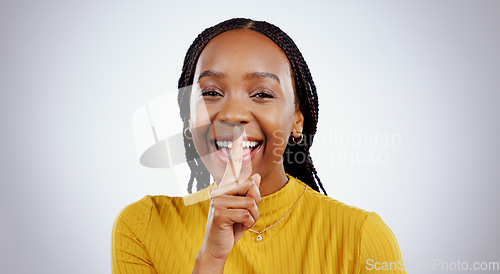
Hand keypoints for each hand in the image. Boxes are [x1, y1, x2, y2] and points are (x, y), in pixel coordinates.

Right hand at [193, 127, 260, 272]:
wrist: (216, 247)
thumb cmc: (230, 226)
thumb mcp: (243, 209)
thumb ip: (249, 193)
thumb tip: (256, 177)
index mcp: (225, 187)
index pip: (232, 167)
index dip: (236, 149)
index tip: (238, 131)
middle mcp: (219, 190)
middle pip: (252, 187)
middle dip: (256, 204)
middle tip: (246, 215)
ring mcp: (217, 201)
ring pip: (252, 202)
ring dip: (253, 217)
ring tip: (241, 222)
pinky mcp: (219, 213)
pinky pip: (247, 214)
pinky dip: (248, 224)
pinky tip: (238, 227)